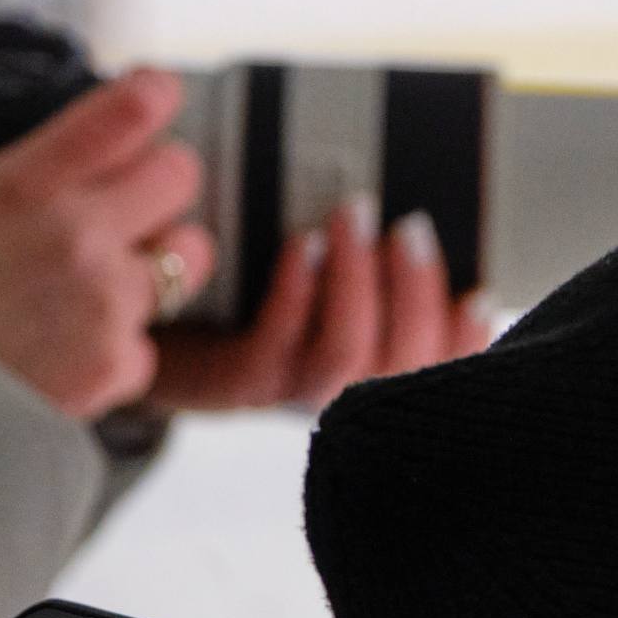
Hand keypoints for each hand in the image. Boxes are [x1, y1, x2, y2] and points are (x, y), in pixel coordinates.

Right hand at [0, 29, 211, 420]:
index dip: (156, 92)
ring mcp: (105, 305)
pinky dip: (124, 339)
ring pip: (190, 255)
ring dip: (165, 256)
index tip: (158, 90)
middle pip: (182, 176)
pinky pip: (154, 335)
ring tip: (114, 267)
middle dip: (163, 177)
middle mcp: (77, 240)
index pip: (126, 115)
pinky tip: (78, 340)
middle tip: (134, 192)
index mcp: (24, 188)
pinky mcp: (118, 363)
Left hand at [146, 201, 494, 412]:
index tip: (478, 288)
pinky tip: (299, 244)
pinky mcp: (230, 384)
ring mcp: (283, 396)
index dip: (466, 341)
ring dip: (358, 283)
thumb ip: (368, 279)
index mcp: (371, 385)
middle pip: (402, 365)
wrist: (140, 329)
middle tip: (411, 225)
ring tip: (354, 215)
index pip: (439, 375)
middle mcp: (337, 402)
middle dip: (416, 292)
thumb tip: (421, 225)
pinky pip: (273, 348)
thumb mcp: (319, 294)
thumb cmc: (239, 300)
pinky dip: (295, 293)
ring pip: (344, 359)